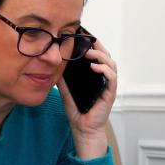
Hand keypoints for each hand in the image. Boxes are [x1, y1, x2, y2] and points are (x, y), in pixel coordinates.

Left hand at [56, 39, 117, 159]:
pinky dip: (104, 69)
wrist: (82, 128)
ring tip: (89, 52)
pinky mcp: (110, 93)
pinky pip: (111, 77)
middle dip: (98, 45)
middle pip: (106, 55)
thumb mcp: (65, 91)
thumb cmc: (77, 110)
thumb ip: (62, 79)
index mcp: (95, 75)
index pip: (97, 55)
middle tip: (87, 38)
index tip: (83, 35)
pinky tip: (94, 67)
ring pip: (111, 63)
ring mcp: (108, 85)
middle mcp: (103, 78)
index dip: (92, 44)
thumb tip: (53, 65)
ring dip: (101, 55)